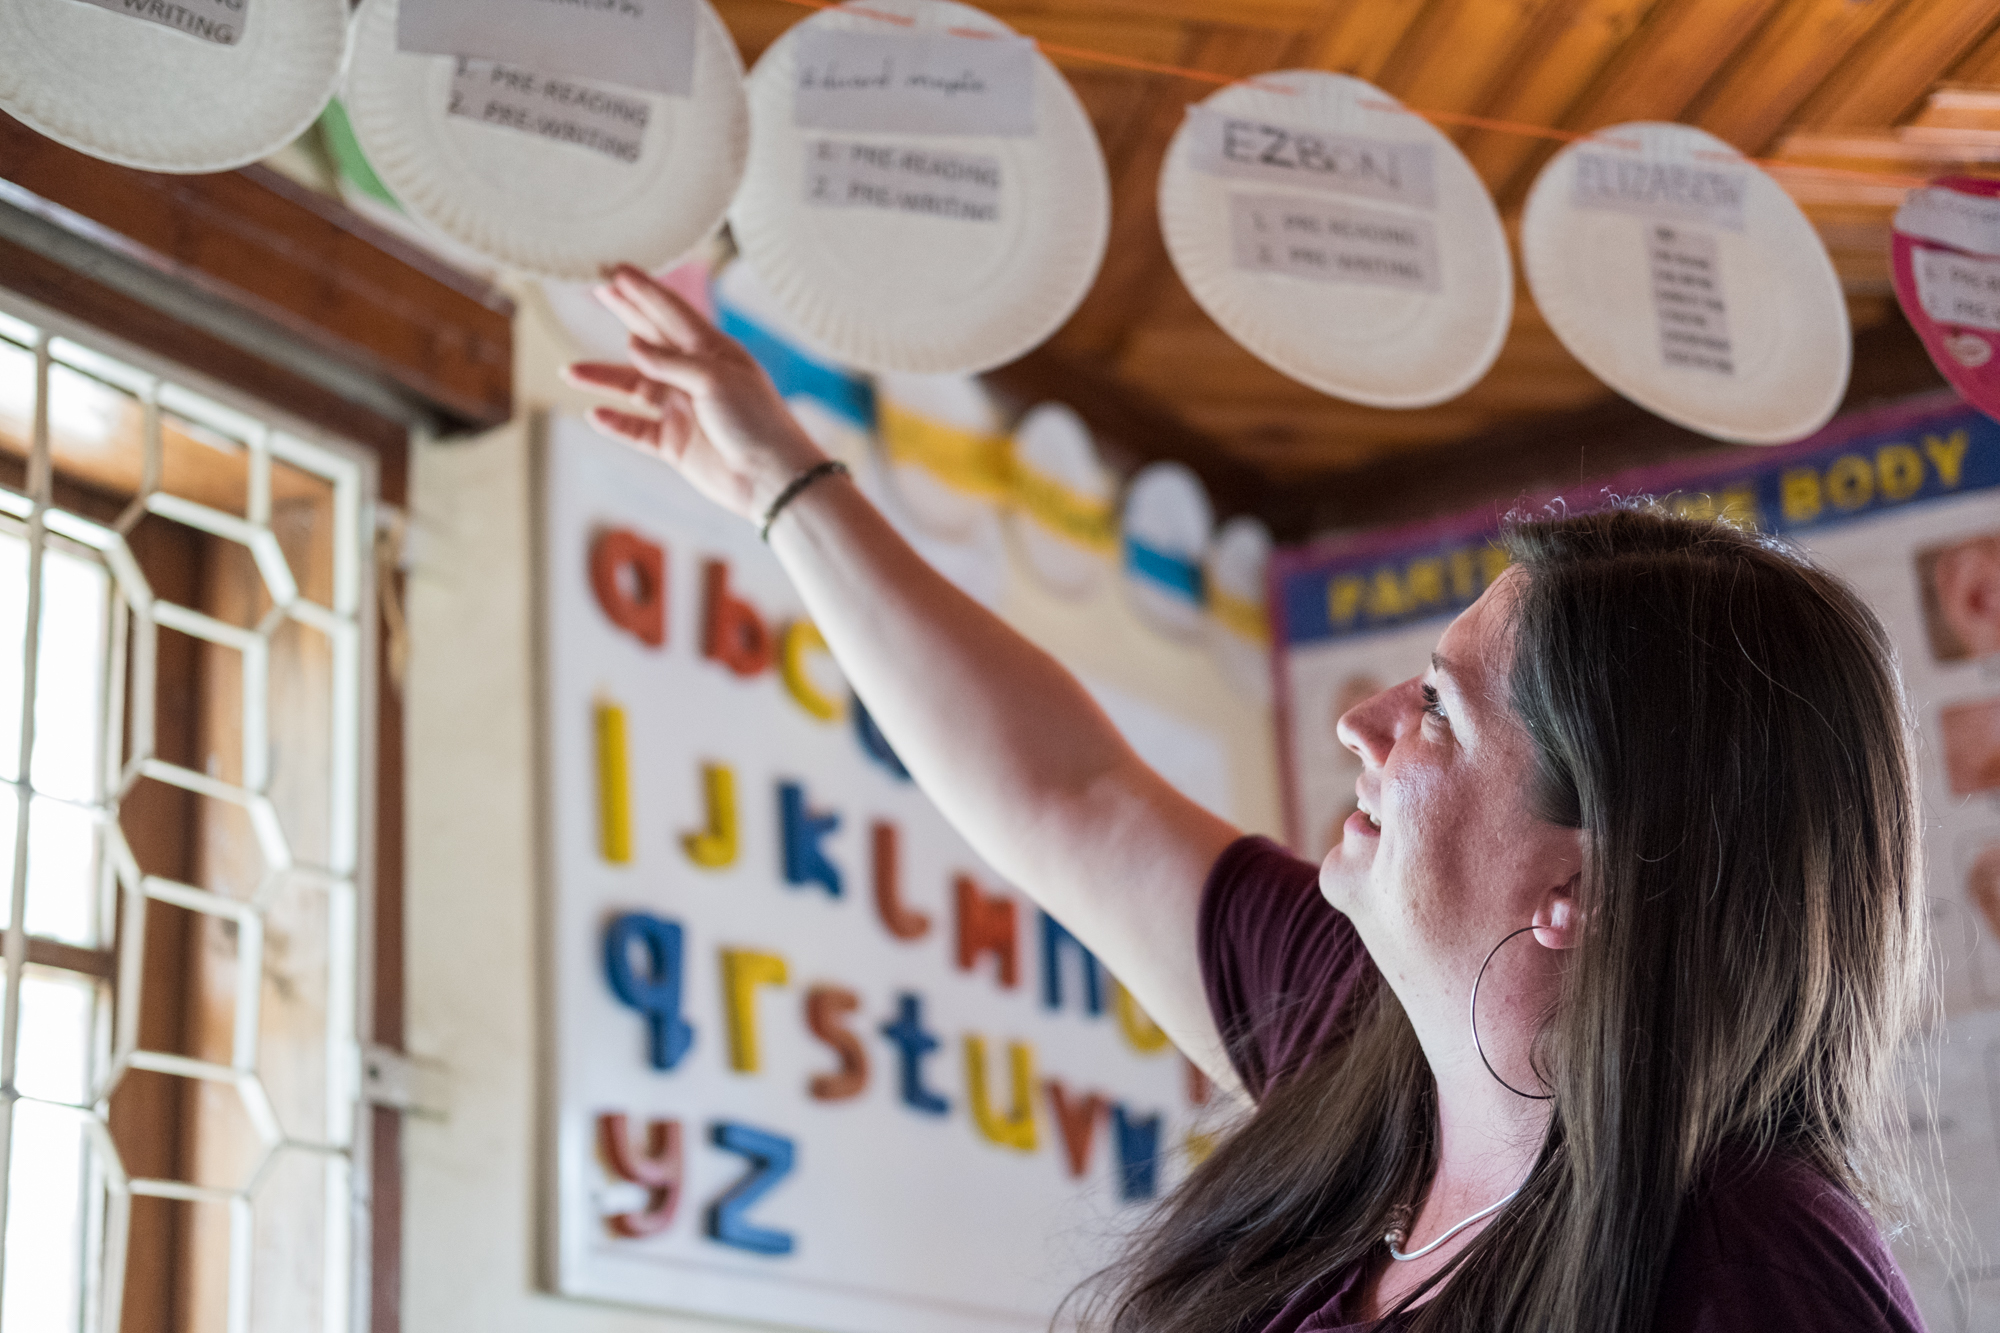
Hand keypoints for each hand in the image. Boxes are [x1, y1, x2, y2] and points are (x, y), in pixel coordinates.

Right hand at [562, 264, 827, 521]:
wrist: (772, 479)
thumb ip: (671, 361)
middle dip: (624, 314)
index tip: (616, 269)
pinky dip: (615, 423)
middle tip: (597, 289)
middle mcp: (694, 376)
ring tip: (572, 371)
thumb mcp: (714, 380)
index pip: (671, 313)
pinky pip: (636, 429)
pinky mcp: (675, 443)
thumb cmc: (756, 421)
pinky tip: (594, 413)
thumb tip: (631, 344)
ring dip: (603, 378)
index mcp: (712, 352)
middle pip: (651, 339)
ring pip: (633, 387)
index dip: (644, 290)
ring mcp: (683, 409)